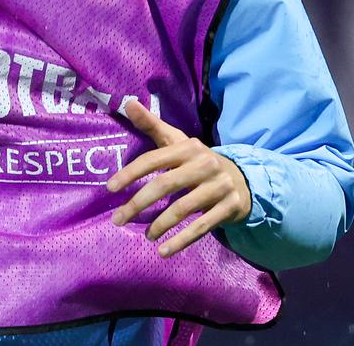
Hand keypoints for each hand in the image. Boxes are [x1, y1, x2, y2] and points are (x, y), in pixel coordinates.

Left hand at [106, 100, 251, 257]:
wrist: (242, 178)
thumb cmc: (198, 160)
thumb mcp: (177, 142)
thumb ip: (152, 125)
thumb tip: (128, 102)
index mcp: (188, 147)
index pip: (153, 160)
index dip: (130, 173)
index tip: (110, 189)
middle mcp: (204, 164)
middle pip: (165, 185)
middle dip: (138, 204)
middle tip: (118, 219)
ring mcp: (219, 187)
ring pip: (183, 208)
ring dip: (160, 225)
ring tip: (145, 235)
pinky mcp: (229, 207)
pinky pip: (201, 227)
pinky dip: (181, 241)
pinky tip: (163, 251)